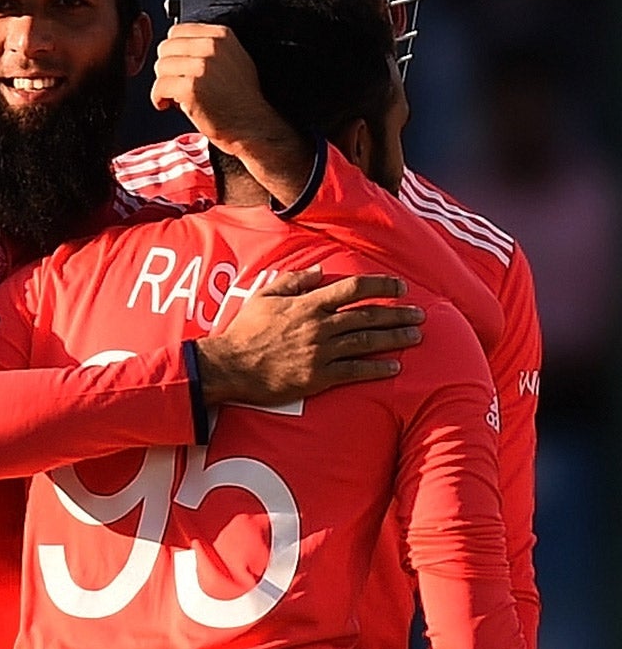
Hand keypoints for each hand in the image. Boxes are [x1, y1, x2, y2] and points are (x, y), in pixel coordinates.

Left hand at [151, 23, 313, 202]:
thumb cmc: (241, 97)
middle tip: (175, 83)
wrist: (251, 124)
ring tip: (175, 96)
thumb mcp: (233, 58)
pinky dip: (158, 98)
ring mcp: (201, 66)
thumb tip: (178, 45)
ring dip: (163, 84)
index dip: (173, 51)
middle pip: (166, 48)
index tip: (178, 66)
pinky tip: (169, 105)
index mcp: (221, 35)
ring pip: (160, 67)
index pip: (177, 30)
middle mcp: (211, 46)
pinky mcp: (190, 88)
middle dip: (167, 67)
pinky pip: (159, 87)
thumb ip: (208, 46)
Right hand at [195, 269, 422, 406]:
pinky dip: (377, 368)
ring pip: (367, 341)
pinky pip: (354, 371)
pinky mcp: (318, 376)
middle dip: (398, 313)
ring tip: (415, 336)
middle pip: (368, 315)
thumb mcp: (263, 297)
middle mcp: (319, 326)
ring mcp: (320, 352)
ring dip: (395, 338)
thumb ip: (293, 281)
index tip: (399, 285)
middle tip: (419, 314)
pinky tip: (394, 366)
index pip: (353, 288)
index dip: (380, 285)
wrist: (229, 367)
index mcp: (308, 304)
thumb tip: (319, 271)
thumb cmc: (244, 331)